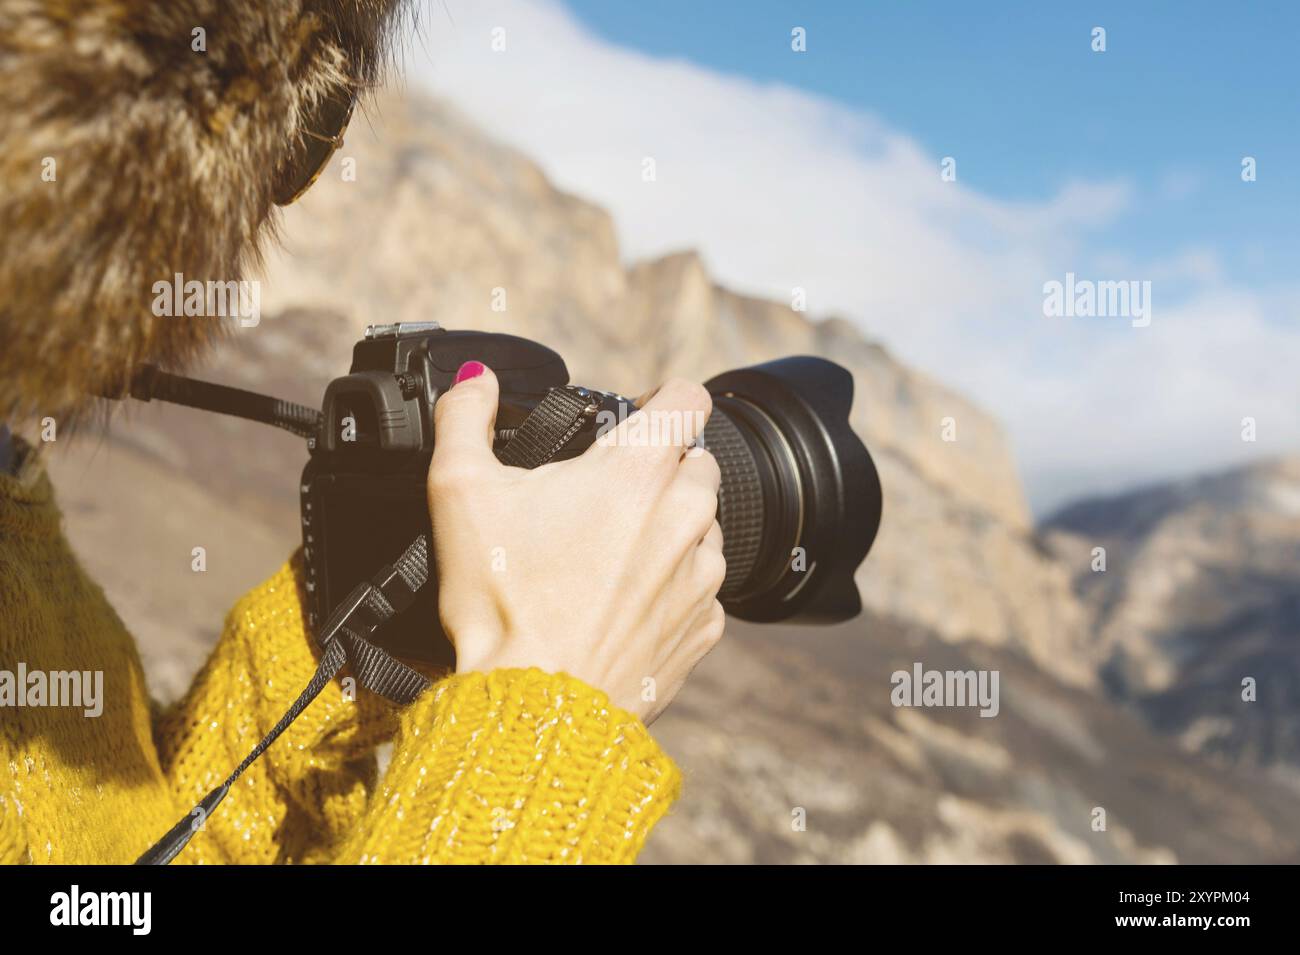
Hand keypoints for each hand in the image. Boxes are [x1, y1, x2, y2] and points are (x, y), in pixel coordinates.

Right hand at [426, 361, 725, 723]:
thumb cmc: (503, 602)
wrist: (537, 709)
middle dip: (660, 465)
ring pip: (705, 523)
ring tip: (609, 554)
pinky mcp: (706, 626)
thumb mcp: (459, 493)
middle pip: (697, 460)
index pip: (687, 397)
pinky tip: (622, 603)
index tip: (633, 416)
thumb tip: (475, 380)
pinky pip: (702, 587)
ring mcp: (703, 575)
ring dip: (671, 525)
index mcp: (640, 469)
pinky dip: (672, 585)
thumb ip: (465, 419)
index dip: (659, 398)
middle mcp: (687, 514)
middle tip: (603, 496)